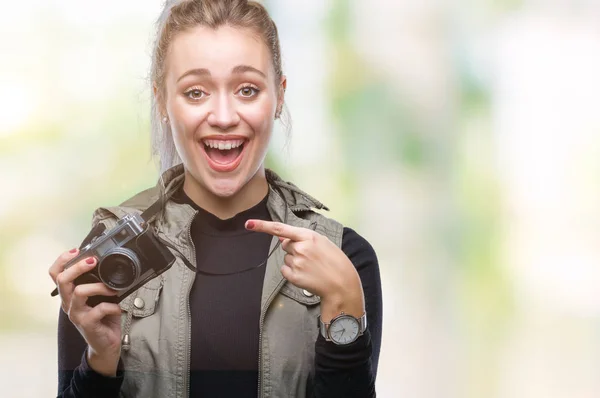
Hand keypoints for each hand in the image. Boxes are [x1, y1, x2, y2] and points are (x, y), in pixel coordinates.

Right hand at [49, 249, 121, 375]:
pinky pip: (98, 309)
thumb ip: (98, 283)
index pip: (56, 275)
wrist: (106, 344)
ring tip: (113, 289)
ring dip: (99, 286)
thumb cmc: (103, 318)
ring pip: (79, 292)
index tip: (75, 250)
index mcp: (70, 295)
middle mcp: (69, 304)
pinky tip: (118, 308)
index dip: (62, 261)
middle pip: (62, 280)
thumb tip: (109, 264)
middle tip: (93, 261)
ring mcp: (77, 315)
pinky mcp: (88, 324)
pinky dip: (112, 306)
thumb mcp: (99, 297)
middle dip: (77, 266)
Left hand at [245, 220, 364, 321]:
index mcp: (309, 236)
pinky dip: (292, 272)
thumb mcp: (322, 242)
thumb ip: (301, 238)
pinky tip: (306, 274)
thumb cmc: (334, 261)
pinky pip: (285, 270)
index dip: (262, 226)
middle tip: (311, 257)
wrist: (341, 283)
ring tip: (312, 267)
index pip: (280, 229)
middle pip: (285, 245)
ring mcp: (296, 263)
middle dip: (294, 248)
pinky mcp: (294, 276)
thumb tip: (281, 239)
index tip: (249, 224)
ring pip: (286, 258)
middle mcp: (300, 248)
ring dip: (295, 261)